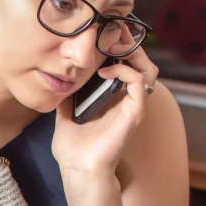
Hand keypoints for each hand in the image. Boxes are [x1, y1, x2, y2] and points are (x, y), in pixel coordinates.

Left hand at [52, 45, 159, 178]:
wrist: (79, 171)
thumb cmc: (74, 152)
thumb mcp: (65, 119)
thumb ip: (66, 102)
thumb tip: (59, 87)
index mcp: (112, 101)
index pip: (124, 67)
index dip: (118, 49)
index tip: (102, 36)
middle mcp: (126, 102)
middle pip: (140, 63)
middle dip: (128, 44)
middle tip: (110, 34)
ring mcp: (132, 107)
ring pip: (147, 69)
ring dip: (132, 53)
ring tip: (112, 47)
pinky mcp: (134, 113)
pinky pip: (139, 81)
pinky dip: (124, 70)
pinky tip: (105, 70)